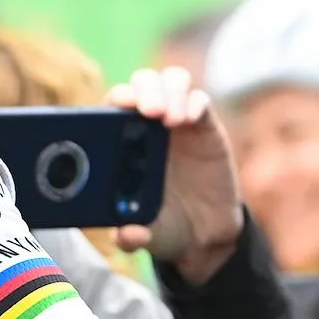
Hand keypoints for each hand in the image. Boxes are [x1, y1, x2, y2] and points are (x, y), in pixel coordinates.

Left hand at [104, 66, 241, 283]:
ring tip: (169, 117)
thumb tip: (126, 235)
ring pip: (170, 81)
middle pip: (141, 84)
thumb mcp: (146, 234)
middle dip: (143, 90)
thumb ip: (132, 237)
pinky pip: (199, 100)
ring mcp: (177, 121)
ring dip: (168, 90)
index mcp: (122, 141)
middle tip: (148, 111)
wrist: (205, 233)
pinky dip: (193, 102)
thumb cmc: (164, 226)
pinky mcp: (205, 125)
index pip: (113, 105)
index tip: (119, 107)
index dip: (115, 99)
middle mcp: (148, 124)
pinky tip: (189, 119)